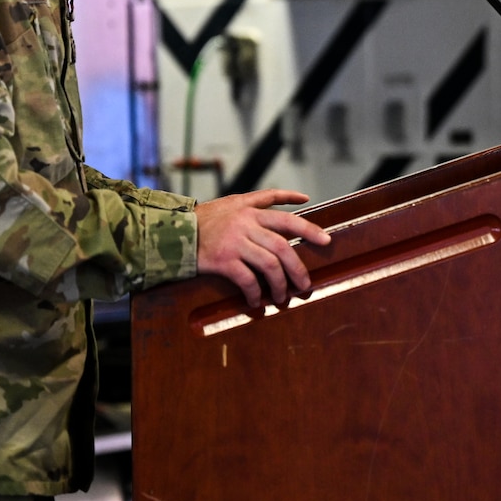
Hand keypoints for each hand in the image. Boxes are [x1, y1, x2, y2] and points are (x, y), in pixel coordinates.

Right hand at [195, 189, 327, 308]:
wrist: (174, 231)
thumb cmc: (208, 217)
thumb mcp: (236, 201)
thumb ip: (266, 199)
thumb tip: (301, 198)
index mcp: (252, 211)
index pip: (288, 220)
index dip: (309, 230)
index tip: (326, 240)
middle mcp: (246, 226)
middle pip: (282, 248)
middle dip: (297, 269)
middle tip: (305, 285)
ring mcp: (235, 243)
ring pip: (268, 266)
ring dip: (279, 285)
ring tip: (282, 298)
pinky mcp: (222, 261)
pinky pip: (247, 280)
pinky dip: (255, 293)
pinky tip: (257, 302)